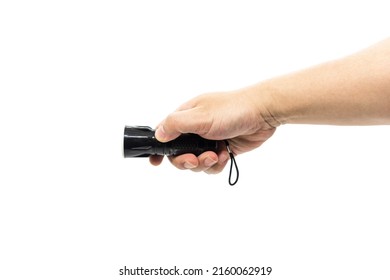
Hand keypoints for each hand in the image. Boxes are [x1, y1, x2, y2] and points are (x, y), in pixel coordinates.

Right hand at [149, 86, 276, 172]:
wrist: (262, 113)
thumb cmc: (232, 110)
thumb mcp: (200, 117)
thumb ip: (176, 125)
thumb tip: (158, 134)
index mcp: (186, 117)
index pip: (165, 133)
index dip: (159, 148)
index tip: (156, 162)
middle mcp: (195, 129)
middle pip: (179, 153)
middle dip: (185, 161)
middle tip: (194, 160)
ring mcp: (208, 140)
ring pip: (196, 162)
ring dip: (204, 163)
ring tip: (215, 156)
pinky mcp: (222, 149)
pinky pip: (212, 165)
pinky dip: (218, 164)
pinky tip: (225, 155)